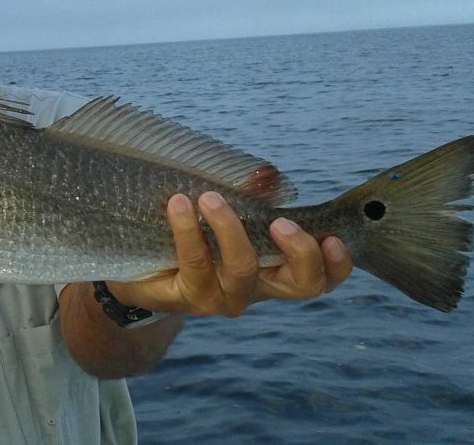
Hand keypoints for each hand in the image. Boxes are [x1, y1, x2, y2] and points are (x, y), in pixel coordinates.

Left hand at [107, 192, 351, 317]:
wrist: (137, 269)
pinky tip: (178, 204)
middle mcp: (255, 289)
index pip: (319, 278)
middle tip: (280, 222)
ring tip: (210, 199)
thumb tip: (268, 174)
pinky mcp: (186, 297)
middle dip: (299, 253)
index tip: (333, 238)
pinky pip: (195, 264)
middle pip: (299, 286)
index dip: (336, 264)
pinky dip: (187, 230)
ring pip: (242, 272)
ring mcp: (222, 298)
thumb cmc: (191, 237)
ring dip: (230, 230)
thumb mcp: (224, 213)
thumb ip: (250, 195)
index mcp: (273, 269)